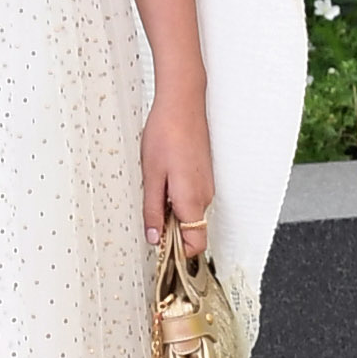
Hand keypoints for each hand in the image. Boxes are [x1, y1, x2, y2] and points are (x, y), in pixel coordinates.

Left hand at [142, 85, 213, 255]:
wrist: (183, 104)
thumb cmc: (166, 134)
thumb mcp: (151, 176)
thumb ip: (154, 211)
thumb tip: (154, 238)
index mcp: (192, 200)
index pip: (195, 245)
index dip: (177, 253)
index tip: (158, 248)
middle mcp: (205, 197)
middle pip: (191, 232)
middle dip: (170, 231)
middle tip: (149, 215)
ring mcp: (206, 186)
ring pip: (191, 215)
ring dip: (172, 212)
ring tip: (155, 189)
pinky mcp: (204, 176)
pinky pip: (192, 200)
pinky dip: (177, 199)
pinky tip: (164, 180)